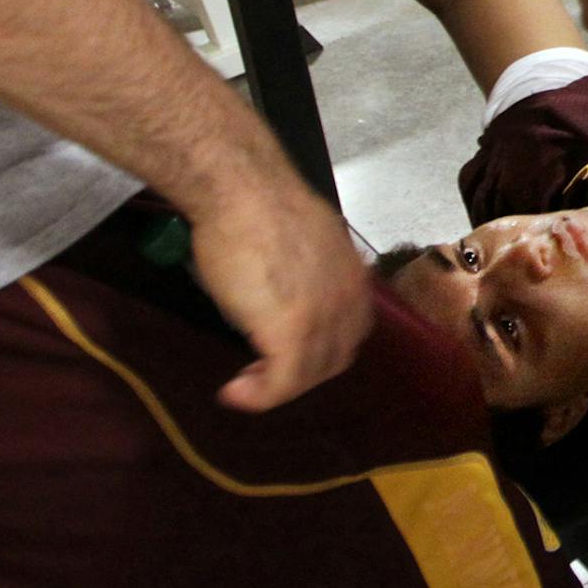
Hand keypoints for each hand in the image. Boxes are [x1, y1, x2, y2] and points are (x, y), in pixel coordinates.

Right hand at [187, 167, 374, 411]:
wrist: (241, 190)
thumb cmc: (258, 207)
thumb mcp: (301, 245)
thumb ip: (307, 276)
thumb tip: (288, 294)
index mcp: (354, 277)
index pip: (349, 332)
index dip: (319, 350)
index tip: (284, 353)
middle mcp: (349, 299)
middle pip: (333, 358)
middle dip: (300, 372)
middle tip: (261, 372)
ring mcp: (325, 318)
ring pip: (309, 375)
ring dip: (276, 387)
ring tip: (244, 384)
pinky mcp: (294, 332)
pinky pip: (282, 384)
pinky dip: (259, 396)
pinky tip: (234, 393)